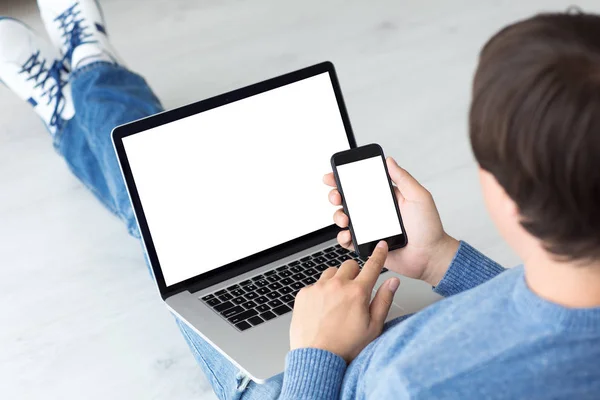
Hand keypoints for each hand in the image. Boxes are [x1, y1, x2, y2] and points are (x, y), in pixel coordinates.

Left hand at [290, 241, 398, 362]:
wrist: (316, 359)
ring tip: (337, 302)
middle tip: (354, 292)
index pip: (372, 266)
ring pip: (331, 272)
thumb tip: (393, 282)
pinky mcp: (304, 294)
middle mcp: (337, 285)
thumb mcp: (373, 327)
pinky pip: (315, 284)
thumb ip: (384, 300)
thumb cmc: (346, 347)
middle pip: (350, 265)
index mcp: (357, 293)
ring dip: (337, 281)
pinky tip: (322, 309)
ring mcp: (318, 288)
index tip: (381, 245)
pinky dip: (320, 292)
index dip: (379, 254)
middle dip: (354, 274)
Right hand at [324, 157, 458, 285]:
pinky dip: (343, 237)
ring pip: (344, 219)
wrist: (430, 256)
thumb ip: (403, 178)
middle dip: (336, 195)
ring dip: (338, 216)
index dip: (344, 178)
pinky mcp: (367, 244)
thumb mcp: (418, 197)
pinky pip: (348, 240)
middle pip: (346, 200)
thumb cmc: (429, 228)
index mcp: (384, 198)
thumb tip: (389, 160)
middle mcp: (374, 212)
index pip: (360, 184)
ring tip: (346, 219)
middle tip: (337, 196)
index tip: (334, 175)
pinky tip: (348, 234)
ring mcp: (369, 228)